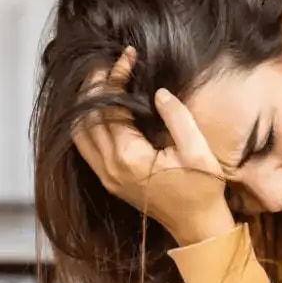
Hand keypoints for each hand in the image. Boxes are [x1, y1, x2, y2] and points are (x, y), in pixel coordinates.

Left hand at [73, 47, 233, 243]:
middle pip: (86, 117)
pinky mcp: (109, 181)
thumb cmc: (202, 190)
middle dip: (94, 86)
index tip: (127, 57)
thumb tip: (158, 93)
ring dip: (85, 105)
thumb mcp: (198, 151)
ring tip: (100, 81)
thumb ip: (178, 118)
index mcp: (130, 158)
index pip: (111, 107)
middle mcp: (110, 168)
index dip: (116, 77)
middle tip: (107, 63)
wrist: (198, 226)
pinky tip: (99, 108)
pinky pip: (85, 147)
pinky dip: (86, 123)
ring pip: (78, 133)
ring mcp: (106, 176)